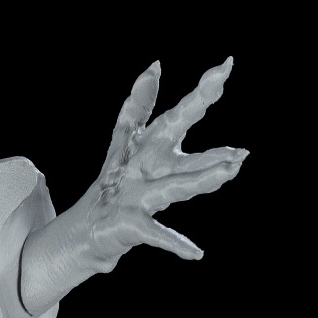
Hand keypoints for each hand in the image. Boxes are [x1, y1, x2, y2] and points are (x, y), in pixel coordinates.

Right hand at [15, 59, 247, 316]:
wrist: (83, 236)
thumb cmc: (117, 188)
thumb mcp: (129, 148)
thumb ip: (142, 108)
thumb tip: (154, 64)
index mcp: (139, 148)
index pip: (155, 112)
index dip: (168, 90)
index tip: (194, 66)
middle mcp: (136, 165)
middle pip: (166, 130)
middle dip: (192, 105)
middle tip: (218, 79)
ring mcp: (132, 194)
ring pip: (173, 184)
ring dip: (202, 177)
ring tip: (234, 166)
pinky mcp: (128, 225)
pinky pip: (156, 234)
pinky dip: (174, 243)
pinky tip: (195, 253)